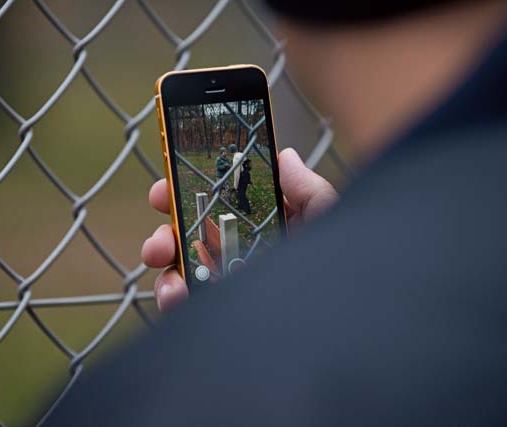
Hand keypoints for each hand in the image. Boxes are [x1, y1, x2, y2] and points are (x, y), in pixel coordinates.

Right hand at [141, 147, 337, 312]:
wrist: (345, 316)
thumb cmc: (338, 266)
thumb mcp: (328, 220)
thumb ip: (307, 189)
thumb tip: (285, 155)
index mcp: (258, 228)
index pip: (213, 205)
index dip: (183, 194)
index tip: (164, 192)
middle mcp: (237, 256)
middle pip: (186, 240)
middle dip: (163, 236)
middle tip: (161, 242)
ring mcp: (227, 286)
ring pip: (180, 274)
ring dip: (166, 274)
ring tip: (173, 282)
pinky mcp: (221, 313)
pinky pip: (187, 305)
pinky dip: (174, 300)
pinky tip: (179, 299)